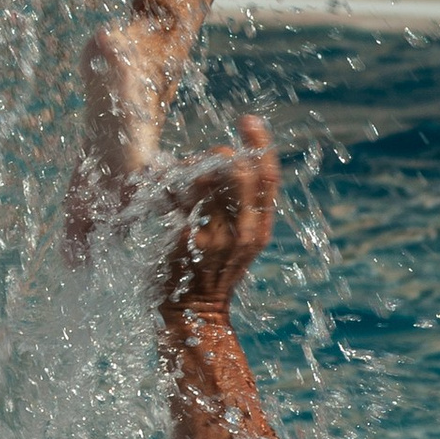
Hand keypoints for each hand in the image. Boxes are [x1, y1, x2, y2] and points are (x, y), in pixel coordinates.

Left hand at [156, 115, 281, 326]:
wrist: (193, 317)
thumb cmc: (206, 278)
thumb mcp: (230, 243)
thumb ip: (230, 212)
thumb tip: (223, 174)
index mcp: (259, 228)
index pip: (267, 177)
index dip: (260, 145)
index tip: (249, 121)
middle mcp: (246, 231)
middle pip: (248, 173)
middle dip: (231, 151)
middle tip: (222, 140)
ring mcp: (221, 236)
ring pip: (218, 180)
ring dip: (201, 166)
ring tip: (189, 168)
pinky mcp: (194, 241)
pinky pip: (190, 198)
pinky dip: (181, 184)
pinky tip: (172, 183)